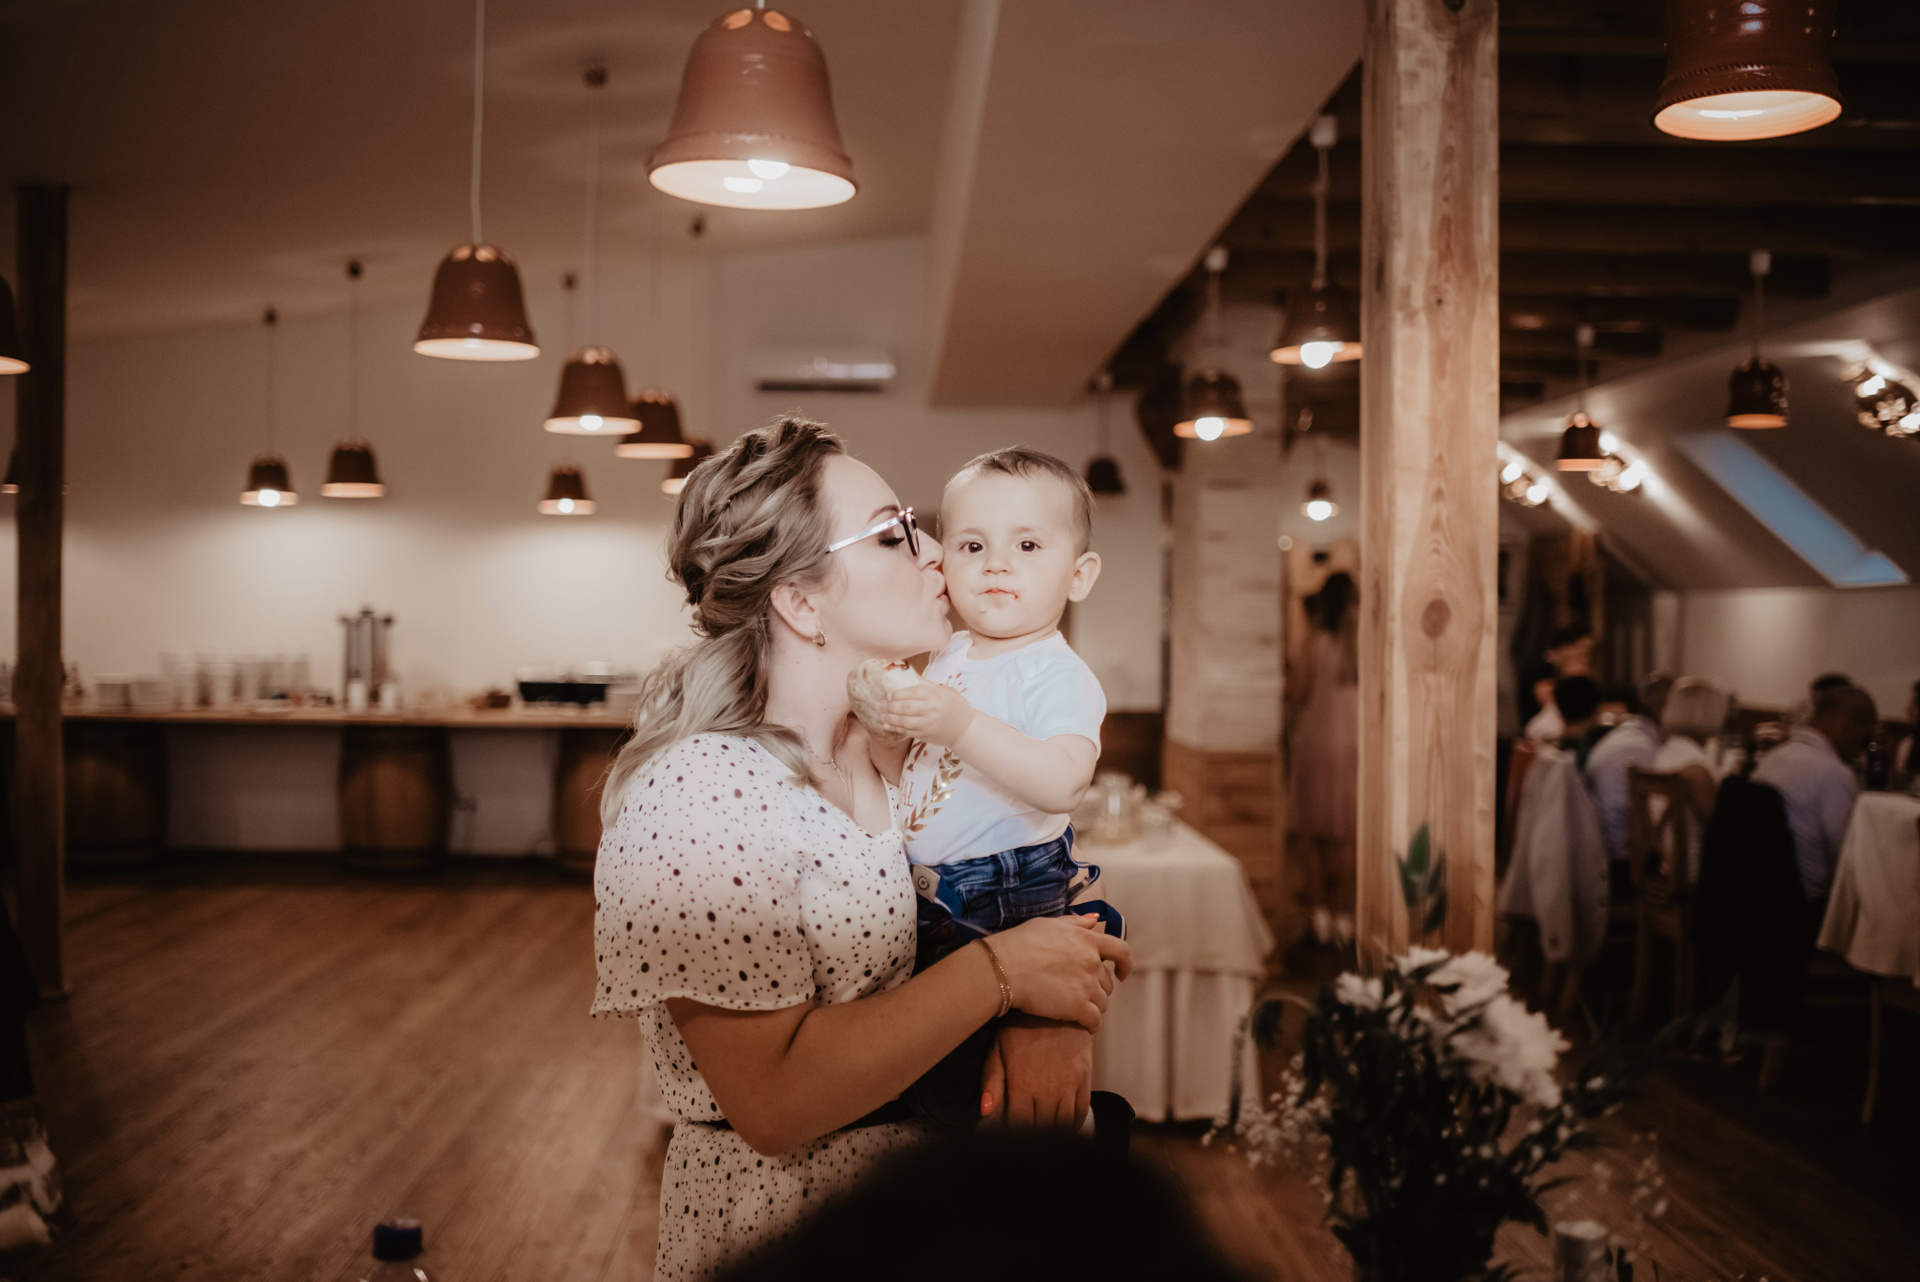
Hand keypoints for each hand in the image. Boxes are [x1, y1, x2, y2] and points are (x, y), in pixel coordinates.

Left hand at [884, 682, 974, 747]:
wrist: (965, 728)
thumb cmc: (955, 705)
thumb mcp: (943, 690)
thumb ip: (925, 684)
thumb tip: (906, 674)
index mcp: (935, 696)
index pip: (912, 692)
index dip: (897, 694)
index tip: (889, 694)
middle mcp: (931, 710)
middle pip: (905, 708)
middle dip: (891, 706)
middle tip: (885, 704)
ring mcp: (927, 724)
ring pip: (903, 721)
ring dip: (890, 718)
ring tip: (883, 715)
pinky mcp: (925, 735)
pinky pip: (907, 732)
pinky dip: (895, 728)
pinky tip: (887, 725)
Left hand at [981, 1016, 1091, 1128]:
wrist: (1052, 1004)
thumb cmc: (1020, 1026)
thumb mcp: (998, 1049)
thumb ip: (991, 1082)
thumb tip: (986, 1112)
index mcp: (1021, 1085)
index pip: (1017, 1125)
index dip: (1013, 1133)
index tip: (1010, 1133)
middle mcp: (1045, 1090)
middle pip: (1040, 1129)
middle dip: (1032, 1134)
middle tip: (1026, 1134)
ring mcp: (1067, 1085)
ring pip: (1062, 1125)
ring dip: (1053, 1132)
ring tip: (1044, 1132)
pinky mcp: (1084, 1078)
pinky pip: (1081, 1111)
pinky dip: (1074, 1124)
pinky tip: (1065, 1125)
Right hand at [986, 915, 1129, 1030]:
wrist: (1004, 967)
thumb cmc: (1020, 943)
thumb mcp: (1049, 924)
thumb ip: (1075, 922)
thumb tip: (1095, 920)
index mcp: (1087, 940)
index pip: (1121, 951)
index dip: (1125, 964)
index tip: (1121, 974)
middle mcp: (1092, 962)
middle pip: (1107, 983)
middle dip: (1097, 989)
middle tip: (1080, 994)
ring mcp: (1087, 986)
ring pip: (1102, 1003)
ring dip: (1092, 1007)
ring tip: (1076, 1010)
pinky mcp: (1078, 1007)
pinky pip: (1094, 1021)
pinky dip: (1090, 1025)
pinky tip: (1082, 1026)